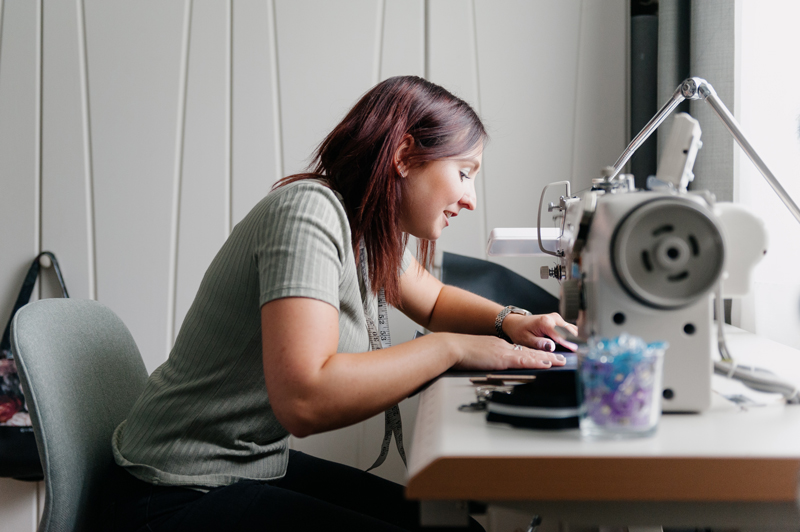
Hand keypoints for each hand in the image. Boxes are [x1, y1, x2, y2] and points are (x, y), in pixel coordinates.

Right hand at [444, 333, 566, 370]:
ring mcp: (504, 351)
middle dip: (547, 355)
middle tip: (562, 358)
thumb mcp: (477, 357)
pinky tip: (547, 364)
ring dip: (548, 358)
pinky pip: (524, 360)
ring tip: (562, 361)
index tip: (546, 356)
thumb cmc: (458, 354)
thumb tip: (491, 367)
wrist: (451, 347)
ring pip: (531, 355)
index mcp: (498, 346)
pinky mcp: (502, 358)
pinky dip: (538, 361)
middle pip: (530, 351)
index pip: (521, 351)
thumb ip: (486, 361)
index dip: (535, 354)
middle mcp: (504, 346)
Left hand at [502, 312, 578, 351]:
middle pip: (570, 331)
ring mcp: (557, 318)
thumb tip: (551, 347)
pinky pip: (569, 329)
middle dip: (575, 341)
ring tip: (576, 349)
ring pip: (572, 329)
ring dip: (574, 339)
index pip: (561, 334)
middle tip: (580, 353)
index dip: (569, 343)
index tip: (576, 350)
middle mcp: (553, 318)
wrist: (516, 323)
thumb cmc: (520, 331)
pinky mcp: (559, 321)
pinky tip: (571, 344)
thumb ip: (539, 344)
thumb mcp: (526, 340)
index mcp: (545, 322)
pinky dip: (572, 336)